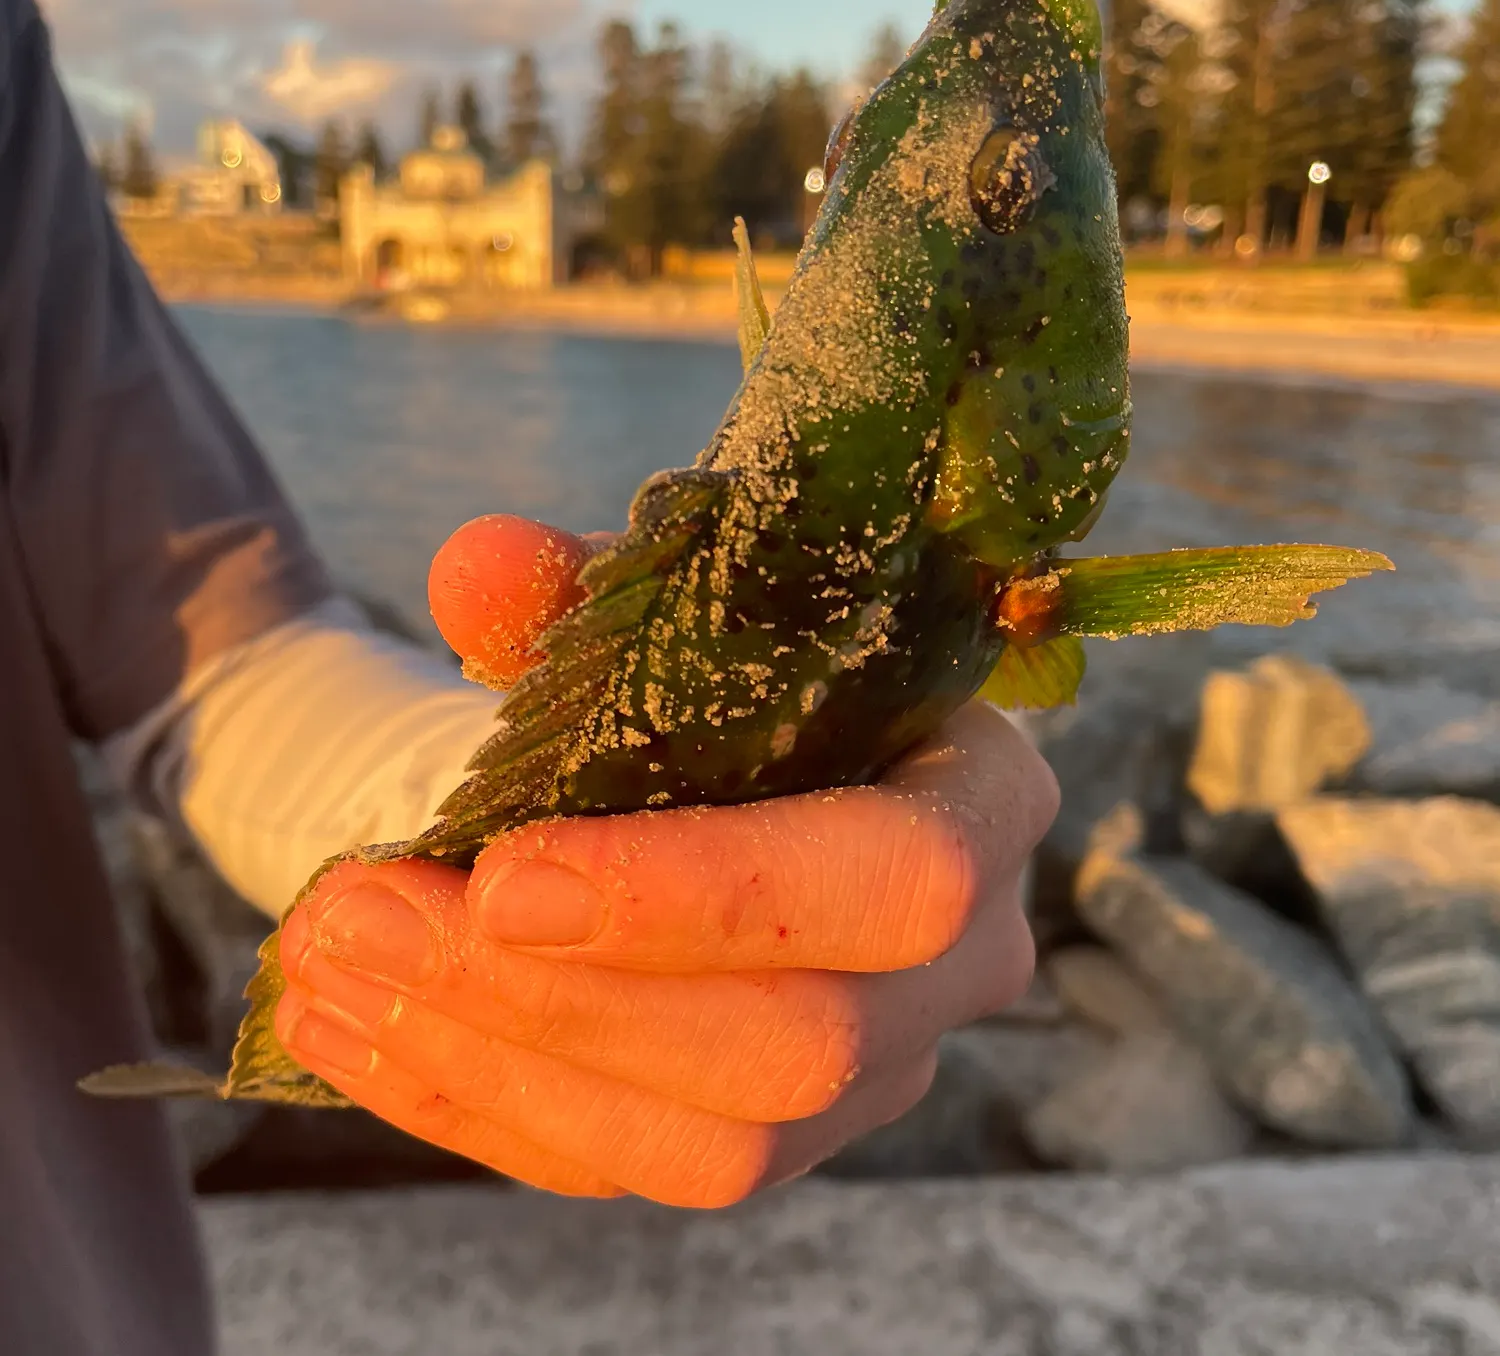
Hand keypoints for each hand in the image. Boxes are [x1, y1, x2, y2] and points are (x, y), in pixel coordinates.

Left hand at [275, 515, 1056, 1205]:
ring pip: (720, 1148)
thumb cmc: (714, 675)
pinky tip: (356, 1033)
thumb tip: (479, 564)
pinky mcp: (781, 1139)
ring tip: (333, 971)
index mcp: (981, 795)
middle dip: (568, 999)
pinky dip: (482, 1110)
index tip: (508, 874)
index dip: (715, 894)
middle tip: (368, 917)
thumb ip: (577, 587)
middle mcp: (963, 962)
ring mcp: (881, 1072)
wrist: (716, 773)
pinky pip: (640, 1171)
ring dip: (502, 1066)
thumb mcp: (659, 609)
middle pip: (804, 1044)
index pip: (901, 877)